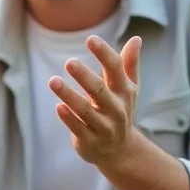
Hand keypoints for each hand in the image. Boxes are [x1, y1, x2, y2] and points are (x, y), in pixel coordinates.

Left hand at [49, 35, 142, 166]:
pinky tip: (58, 106)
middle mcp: (116, 109)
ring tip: (53, 81)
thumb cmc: (119, 110)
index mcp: (124, 92)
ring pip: (85, 111)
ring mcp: (103, 127)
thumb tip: (136, 38)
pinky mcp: (89, 141)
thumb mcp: (128, 88)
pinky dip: (68, 118)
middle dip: (85, 77)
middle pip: (99, 91)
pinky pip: (78, 129)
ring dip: (69, 96)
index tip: (91, 39)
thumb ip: (129, 64)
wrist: (120, 151)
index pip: (116, 69)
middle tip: (70, 62)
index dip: (104, 54)